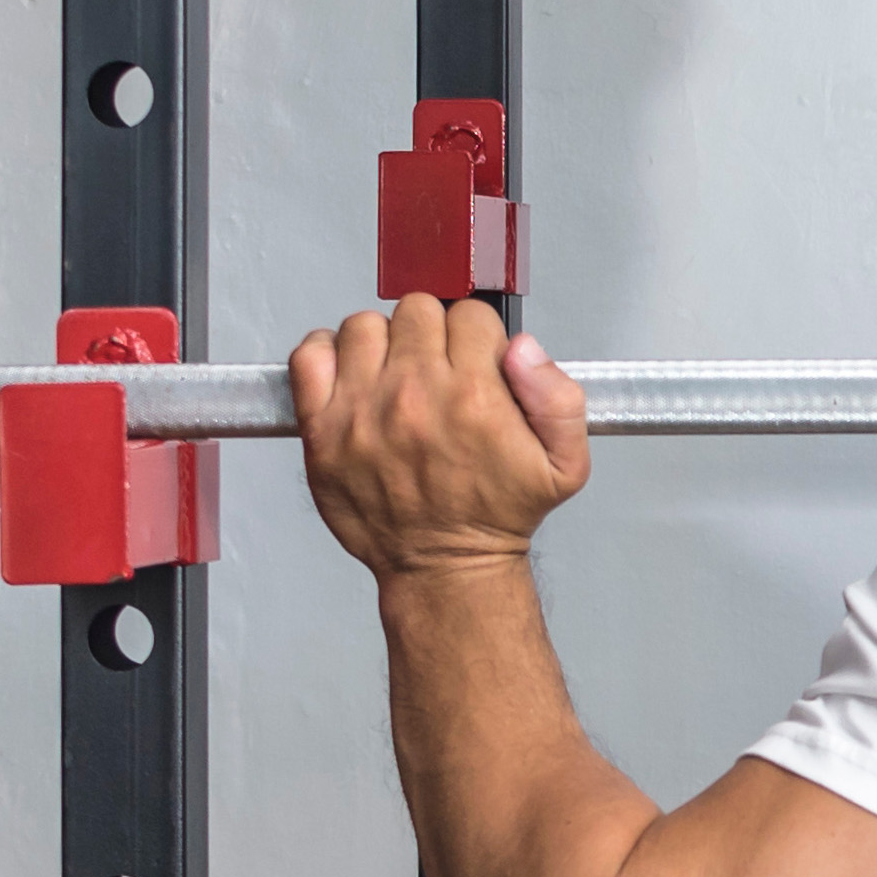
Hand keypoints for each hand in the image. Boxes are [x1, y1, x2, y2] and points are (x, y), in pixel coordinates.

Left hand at [295, 297, 589, 583]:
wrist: (443, 565)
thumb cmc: (496, 514)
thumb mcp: (565, 465)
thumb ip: (559, 397)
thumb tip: (521, 347)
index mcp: (473, 396)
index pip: (470, 314)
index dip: (477, 336)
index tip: (474, 363)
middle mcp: (414, 396)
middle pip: (417, 310)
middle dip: (432, 335)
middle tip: (437, 372)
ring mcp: (362, 410)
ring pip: (365, 325)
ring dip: (382, 343)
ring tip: (395, 376)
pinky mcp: (322, 429)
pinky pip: (311, 354)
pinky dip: (327, 353)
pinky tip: (353, 377)